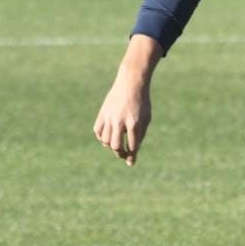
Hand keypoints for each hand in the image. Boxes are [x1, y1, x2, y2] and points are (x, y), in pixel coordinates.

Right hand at [93, 35, 161, 165]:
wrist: (131, 83)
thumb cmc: (142, 102)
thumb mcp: (146, 118)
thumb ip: (140, 135)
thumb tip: (132, 151)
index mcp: (135, 123)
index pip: (132, 146)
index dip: (131, 156)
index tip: (131, 162)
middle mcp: (120, 121)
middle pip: (116, 146)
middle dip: (120, 153)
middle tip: (123, 154)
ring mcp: (110, 117)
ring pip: (105, 140)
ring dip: (111, 146)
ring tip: (117, 144)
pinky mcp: (102, 113)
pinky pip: (98, 131)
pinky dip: (102, 137)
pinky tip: (108, 137)